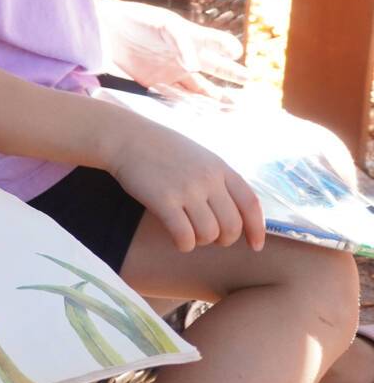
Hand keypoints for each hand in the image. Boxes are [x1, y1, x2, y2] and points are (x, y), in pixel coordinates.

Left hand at [99, 0, 249, 94]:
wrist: (105, 29)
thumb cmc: (137, 19)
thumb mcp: (164, 24)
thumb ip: (182, 42)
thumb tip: (195, 67)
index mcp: (189, 36)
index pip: (214, 42)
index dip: (226, 46)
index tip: (236, 52)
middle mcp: (184, 55)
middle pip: (213, 67)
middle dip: (230, 75)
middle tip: (247, 82)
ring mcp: (171, 70)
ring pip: (199, 86)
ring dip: (214, 96)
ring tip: (233, 106)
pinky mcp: (155, 83)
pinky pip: (177, 96)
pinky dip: (190, 104)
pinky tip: (203, 113)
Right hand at [107, 118, 265, 252]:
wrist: (125, 137)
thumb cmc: (160, 148)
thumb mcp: (199, 156)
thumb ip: (217, 180)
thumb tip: (233, 214)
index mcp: (220, 167)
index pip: (250, 204)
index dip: (257, 229)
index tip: (255, 245)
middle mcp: (208, 179)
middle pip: (232, 225)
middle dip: (223, 239)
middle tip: (210, 238)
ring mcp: (186, 190)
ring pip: (209, 234)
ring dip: (201, 241)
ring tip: (188, 234)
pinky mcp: (163, 200)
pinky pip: (184, 236)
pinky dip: (184, 244)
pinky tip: (177, 239)